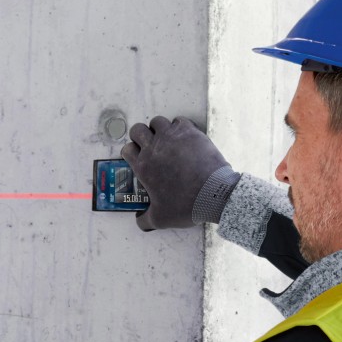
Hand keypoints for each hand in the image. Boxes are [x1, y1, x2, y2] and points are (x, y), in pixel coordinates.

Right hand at [121, 116, 234, 231]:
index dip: (131, 152)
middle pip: (137, 129)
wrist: (214, 194)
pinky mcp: (190, 132)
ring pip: (157, 121)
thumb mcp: (160, 219)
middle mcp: (153, 148)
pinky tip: (185, 137)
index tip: (139, 157)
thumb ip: (145, 220)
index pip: (126, 149)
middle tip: (150, 145)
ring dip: (159, 129)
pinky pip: (179, 120)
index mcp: (143, 166)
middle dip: (141, 136)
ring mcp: (172, 137)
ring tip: (167, 139)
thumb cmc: (185, 205)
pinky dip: (180, 126)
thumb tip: (139, 221)